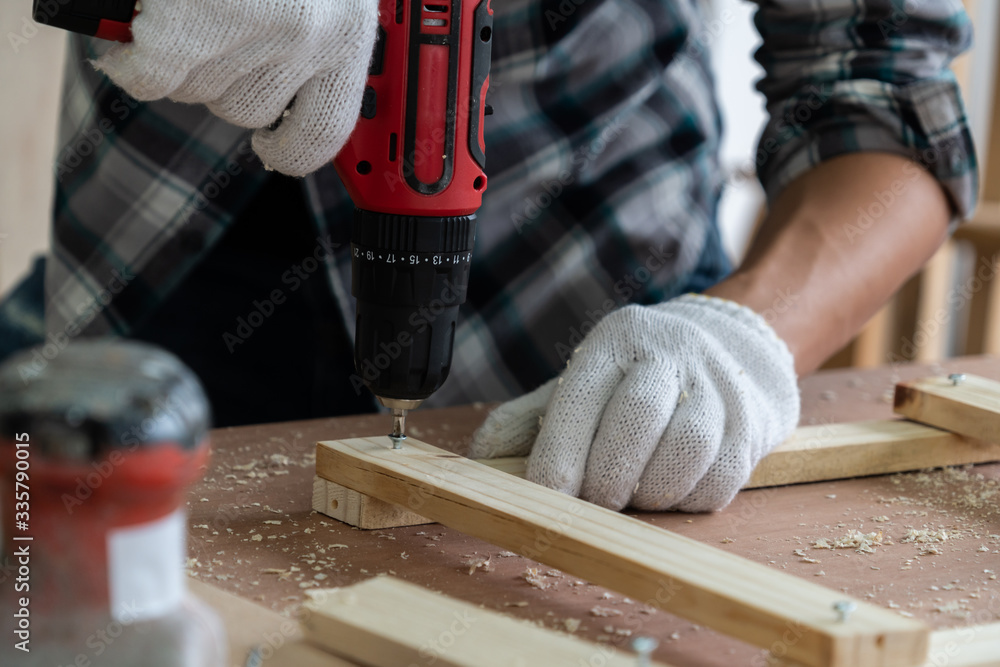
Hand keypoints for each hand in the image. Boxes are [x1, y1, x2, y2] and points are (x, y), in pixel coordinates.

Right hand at [93, 0, 377, 176]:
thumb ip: (311, 22)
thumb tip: (280, 86)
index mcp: (348, 27)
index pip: (326, 129)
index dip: (293, 149)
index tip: (273, 148)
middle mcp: (307, 39)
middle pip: (249, 109)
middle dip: (221, 80)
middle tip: (205, 39)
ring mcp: (248, 31)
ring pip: (199, 92)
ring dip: (179, 63)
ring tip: (174, 20)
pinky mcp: (190, 23)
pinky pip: (152, 76)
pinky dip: (133, 62)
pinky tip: (131, 41)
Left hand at [469, 295, 799, 511]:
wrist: (731, 344)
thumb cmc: (637, 377)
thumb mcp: (579, 383)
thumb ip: (528, 419)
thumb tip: (478, 459)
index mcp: (614, 341)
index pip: (580, 398)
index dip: (560, 456)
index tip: (546, 498)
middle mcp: (669, 352)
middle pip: (638, 418)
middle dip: (608, 476)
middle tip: (596, 502)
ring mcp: (719, 383)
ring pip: (687, 448)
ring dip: (652, 491)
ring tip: (634, 496)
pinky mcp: (754, 419)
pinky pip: (723, 477)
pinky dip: (689, 500)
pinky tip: (670, 492)